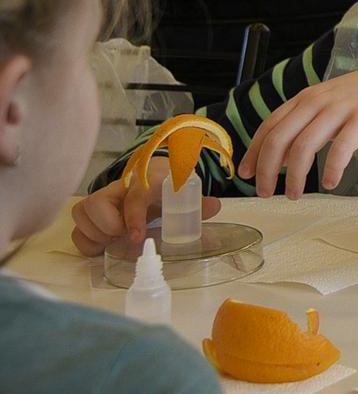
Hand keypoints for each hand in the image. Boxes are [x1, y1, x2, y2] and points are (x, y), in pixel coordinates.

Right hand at [71, 158, 221, 255]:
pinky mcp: (90, 215)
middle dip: (108, 226)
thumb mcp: (184, 193)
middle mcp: (118, 188)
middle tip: (124, 237)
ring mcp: (101, 200)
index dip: (134, 216)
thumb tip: (214, 206)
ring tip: (115, 240)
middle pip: (95, 202)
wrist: (151, 178)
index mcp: (145, 180)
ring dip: (96, 233)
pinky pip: (76, 229)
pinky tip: (105, 247)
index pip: (134, 194)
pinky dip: (87, 242)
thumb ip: (198, 202)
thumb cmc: (167, 188)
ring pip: (81, 213)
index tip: (137, 237)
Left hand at [238, 65, 357, 197]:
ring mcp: (341, 109)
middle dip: (267, 169)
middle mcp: (318, 101)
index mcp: (306, 98)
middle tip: (265, 193)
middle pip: (280, 138)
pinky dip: (332, 168)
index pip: (269, 126)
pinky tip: (330, 184)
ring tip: (294, 196)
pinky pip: (341, 148)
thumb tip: (279, 158)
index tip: (245, 174)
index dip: (254, 152)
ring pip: (305, 146)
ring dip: (296, 176)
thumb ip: (303, 126)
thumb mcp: (328, 106)